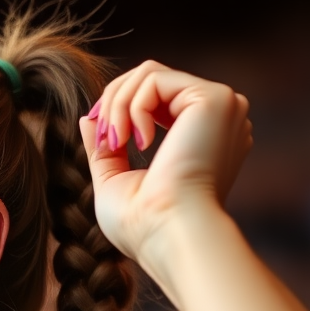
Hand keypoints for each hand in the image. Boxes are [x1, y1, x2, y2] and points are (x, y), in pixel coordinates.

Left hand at [80, 61, 253, 287]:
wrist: (169, 236)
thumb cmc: (143, 225)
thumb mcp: (114, 179)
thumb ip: (105, 146)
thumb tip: (88, 117)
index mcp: (202, 137)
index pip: (155, 98)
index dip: (117, 110)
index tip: (102, 141)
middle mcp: (217, 118)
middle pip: (150, 79)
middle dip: (113, 105)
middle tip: (107, 140)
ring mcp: (221, 106)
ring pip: (148, 75)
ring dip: (118, 107)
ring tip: (117, 143)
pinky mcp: (215, 99)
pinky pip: (153, 79)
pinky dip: (131, 107)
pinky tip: (141, 142)